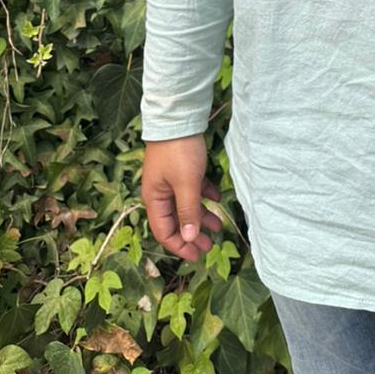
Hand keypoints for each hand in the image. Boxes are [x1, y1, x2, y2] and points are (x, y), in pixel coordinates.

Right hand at [140, 134, 223, 262]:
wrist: (178, 118)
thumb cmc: (179, 152)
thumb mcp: (186, 184)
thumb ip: (188, 212)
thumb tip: (189, 239)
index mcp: (155, 200)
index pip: (164, 232)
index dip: (180, 246)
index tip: (198, 255)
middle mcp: (160, 192)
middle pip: (176, 221)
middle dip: (193, 235)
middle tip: (210, 246)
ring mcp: (171, 180)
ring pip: (186, 205)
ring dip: (201, 216)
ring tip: (219, 226)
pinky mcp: (182, 168)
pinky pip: (193, 189)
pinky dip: (204, 196)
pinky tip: (217, 197)